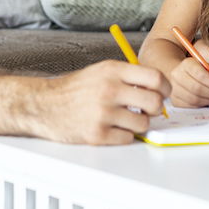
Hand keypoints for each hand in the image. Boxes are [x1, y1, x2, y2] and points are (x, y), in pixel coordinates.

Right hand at [32, 61, 170, 144]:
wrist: (43, 105)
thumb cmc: (74, 89)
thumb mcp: (101, 71)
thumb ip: (128, 76)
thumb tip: (159, 87)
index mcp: (112, 70)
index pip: (155, 78)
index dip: (165, 88)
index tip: (163, 93)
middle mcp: (108, 90)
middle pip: (155, 102)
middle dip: (156, 109)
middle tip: (147, 110)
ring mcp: (102, 113)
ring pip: (143, 124)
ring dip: (138, 124)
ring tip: (124, 119)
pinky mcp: (96, 134)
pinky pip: (127, 138)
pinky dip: (123, 135)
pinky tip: (112, 128)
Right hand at [169, 56, 208, 107]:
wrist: (186, 76)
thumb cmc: (201, 72)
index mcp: (187, 64)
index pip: (200, 75)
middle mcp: (177, 75)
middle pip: (196, 88)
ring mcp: (174, 88)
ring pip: (193, 99)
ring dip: (208, 100)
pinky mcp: (174, 100)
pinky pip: (190, 106)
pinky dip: (202, 105)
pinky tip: (207, 100)